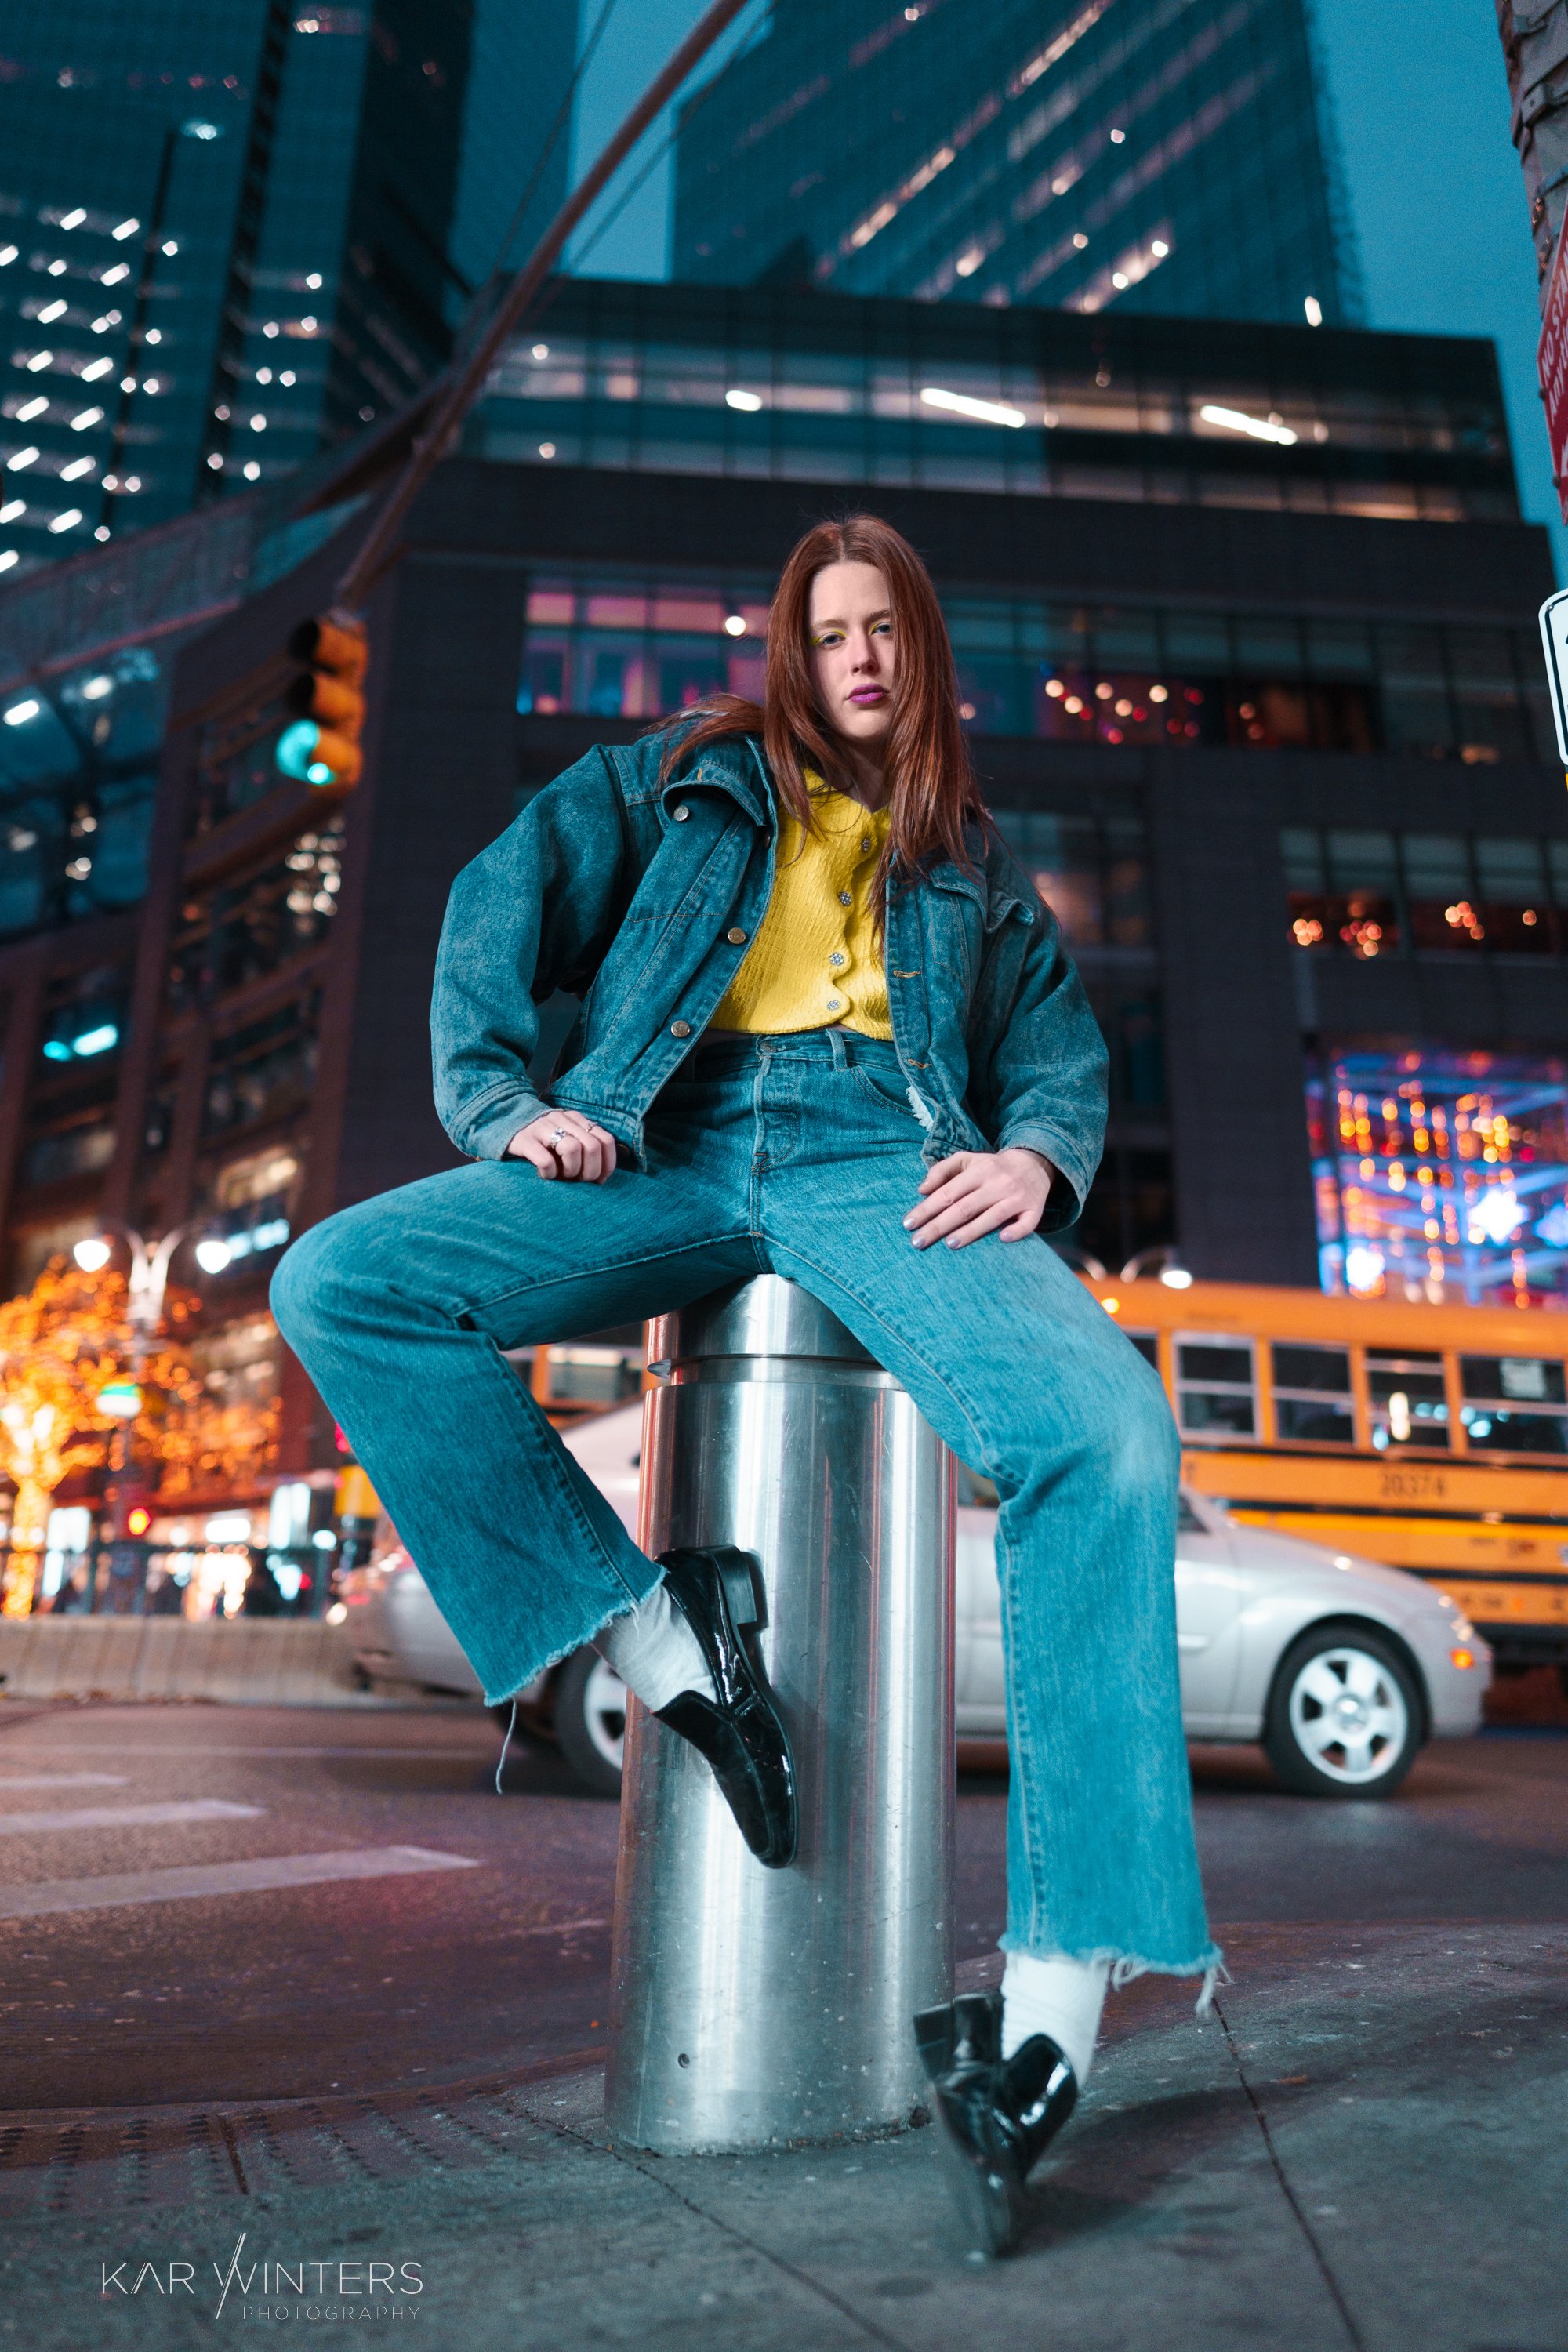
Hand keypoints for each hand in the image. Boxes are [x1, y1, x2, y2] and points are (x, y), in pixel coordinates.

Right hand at [506, 1109, 618, 1182]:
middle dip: (590, 1171)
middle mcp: (562, 1120)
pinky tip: (545, 1175)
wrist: (502, 1120)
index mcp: (576, 1119)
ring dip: (572, 1170)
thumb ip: (583, 1147)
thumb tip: (602, 1176)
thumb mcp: (565, 1136)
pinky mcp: (524, 1140)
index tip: (600, 1179)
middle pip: (592, 1146)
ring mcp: (542, 1128)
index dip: (607, 1163)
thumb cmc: (540, 1139)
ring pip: (572, 1149)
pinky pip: (545, 1160)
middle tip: (579, 1180)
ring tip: (562, 1176)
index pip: (605, 1140)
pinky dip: (550, 1173)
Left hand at [904, 1148, 1052, 1249]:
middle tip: (918, 1242)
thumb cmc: (991, 1167)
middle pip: (964, 1207)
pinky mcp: (1034, 1209)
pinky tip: (1002, 1239)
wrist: (1034, 1165)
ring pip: (991, 1216)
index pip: (947, 1193)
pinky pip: (1026, 1223)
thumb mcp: (967, 1160)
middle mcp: (997, 1183)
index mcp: (978, 1170)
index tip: (908, 1224)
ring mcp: (1016, 1197)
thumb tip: (921, 1190)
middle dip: (939, 1226)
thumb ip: (942, 1171)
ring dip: (970, 1231)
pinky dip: (1016, 1231)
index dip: (926, 1209)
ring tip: (949, 1244)